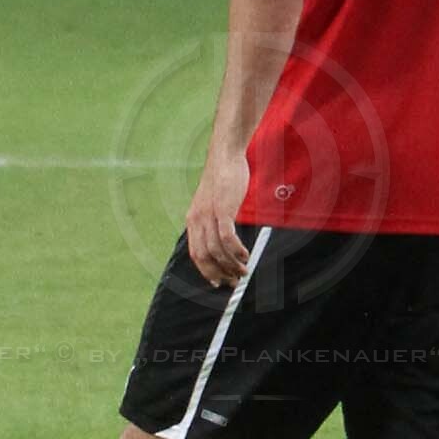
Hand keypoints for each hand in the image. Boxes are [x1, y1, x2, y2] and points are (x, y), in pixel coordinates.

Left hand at [184, 151, 252, 291]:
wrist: (225, 156)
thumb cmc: (223, 179)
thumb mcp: (213, 203)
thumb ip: (214, 221)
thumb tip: (225, 243)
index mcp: (193, 220)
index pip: (196, 254)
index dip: (207, 271)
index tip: (218, 282)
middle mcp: (197, 220)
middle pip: (205, 257)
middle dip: (220, 274)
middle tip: (234, 281)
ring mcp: (209, 215)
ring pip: (217, 251)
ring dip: (231, 265)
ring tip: (244, 270)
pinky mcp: (222, 209)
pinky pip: (227, 238)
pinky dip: (237, 251)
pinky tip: (245, 255)